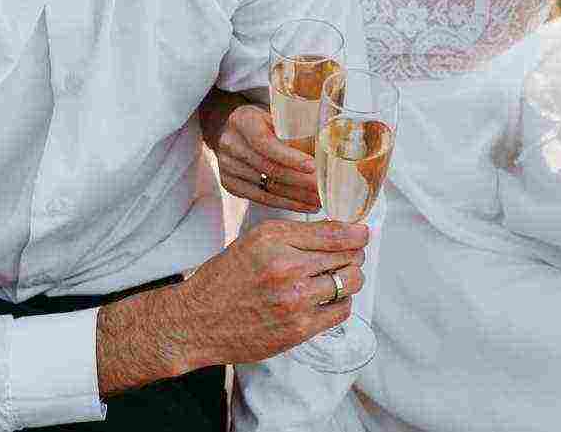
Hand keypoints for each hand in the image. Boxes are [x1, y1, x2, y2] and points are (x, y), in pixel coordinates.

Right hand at [179, 218, 367, 365]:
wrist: (198, 320)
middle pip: (347, 256)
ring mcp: (294, 301)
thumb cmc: (225, 279)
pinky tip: (328, 297)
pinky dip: (341, 301)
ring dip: (351, 277)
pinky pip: (340, 310)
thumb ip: (295, 234)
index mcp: (274, 240)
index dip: (357, 233)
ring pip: (349, 282)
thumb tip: (339, 231)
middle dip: (354, 254)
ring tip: (340, 276)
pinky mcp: (299, 329)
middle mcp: (286, 268)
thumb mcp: (255, 241)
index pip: (334, 233)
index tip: (362, 233)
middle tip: (350, 254)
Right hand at [213, 102, 321, 211]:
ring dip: (297, 196)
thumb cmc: (263, 122)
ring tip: (319, 200)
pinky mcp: (229, 184)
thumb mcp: (275, 116)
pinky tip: (304, 206)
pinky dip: (285, 203)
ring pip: (267, 186)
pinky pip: (261, 198)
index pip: (265, 142)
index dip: (289, 156)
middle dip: (299, 180)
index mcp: (242, 120)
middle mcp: (230, 143)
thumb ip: (295, 128)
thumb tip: (330, 143)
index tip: (313, 166)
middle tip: (323, 188)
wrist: (234, 131)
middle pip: (268, 167)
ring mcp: (226, 166)